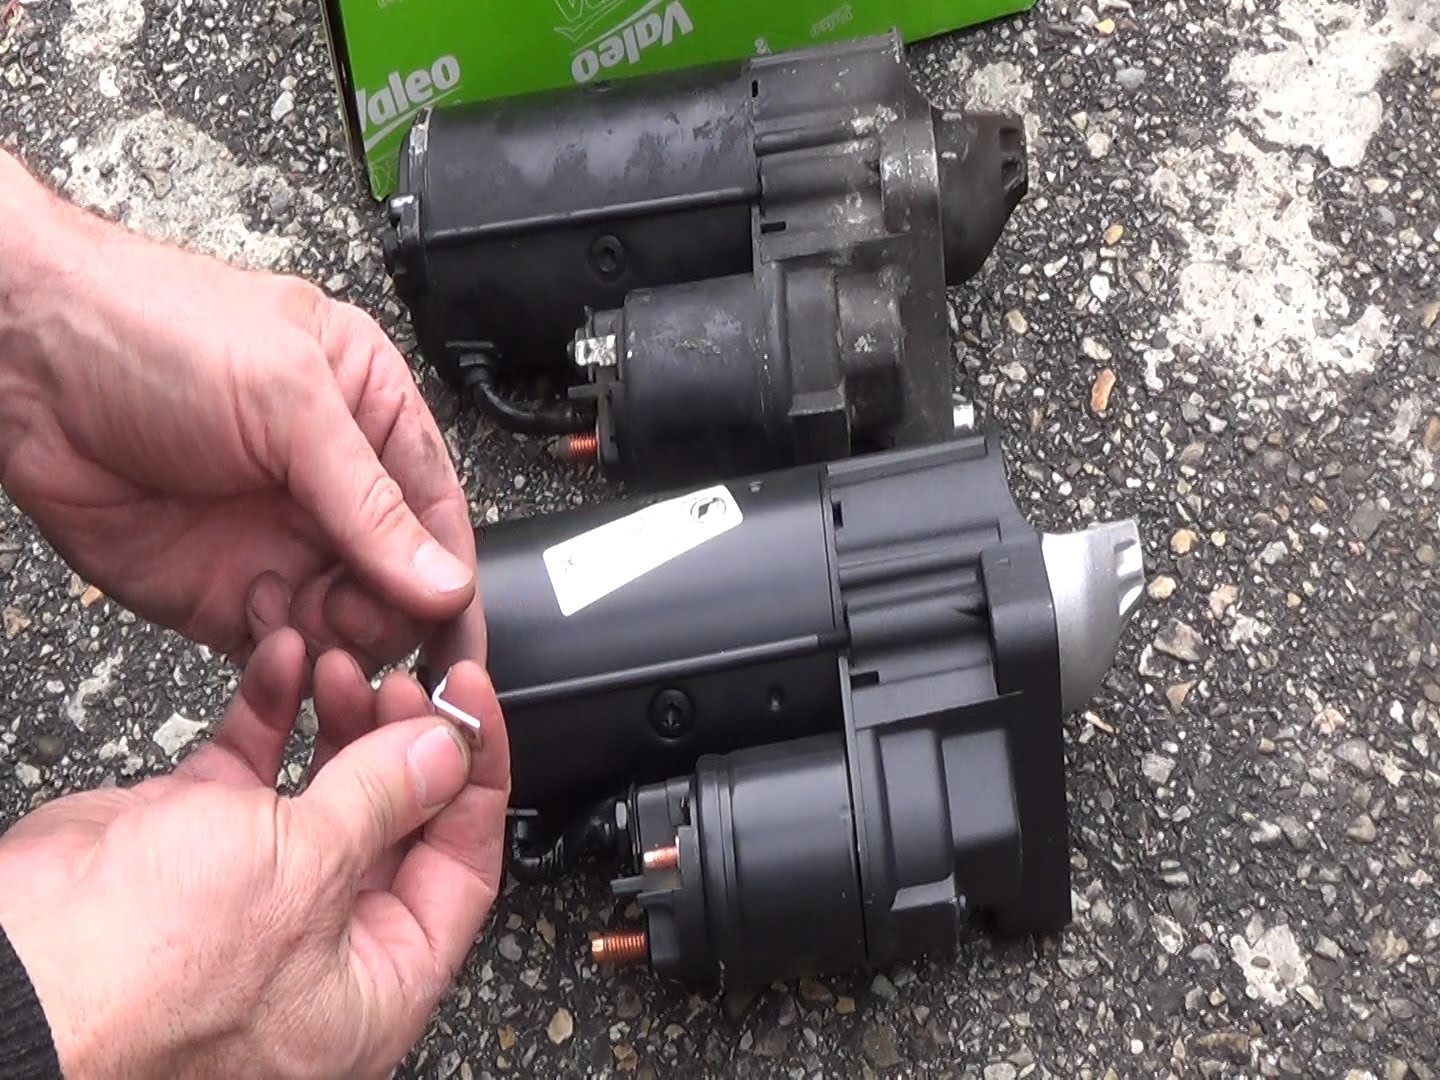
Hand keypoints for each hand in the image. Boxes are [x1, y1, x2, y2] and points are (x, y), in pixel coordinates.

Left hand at [0, 152, 482, 671]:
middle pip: (402, 580)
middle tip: (358, 613)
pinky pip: (282, 647)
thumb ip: (369, 499)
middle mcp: (331, 487)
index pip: (436, 512)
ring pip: (349, 622)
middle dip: (394, 610)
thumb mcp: (287, 401)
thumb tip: (442, 579)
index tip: (461, 632)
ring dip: (342, 638)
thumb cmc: (152, 332)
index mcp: (369, 417)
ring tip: (310, 621)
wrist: (19, 357)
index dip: (452, 575)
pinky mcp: (223, 592)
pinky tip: (266, 626)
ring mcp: (279, 542)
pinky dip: (286, 656)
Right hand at [0, 629, 509, 1078]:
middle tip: (401, 677)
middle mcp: (324, 945)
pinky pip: (253, 770)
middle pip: (399, 822)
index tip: (474, 703)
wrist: (11, 974)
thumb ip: (386, 799)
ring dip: (341, 717)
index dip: (476, 778)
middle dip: (403, 739)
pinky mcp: (195, 848)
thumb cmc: (146, 974)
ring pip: (327, 788)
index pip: (462, 868)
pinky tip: (286, 656)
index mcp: (376, 984)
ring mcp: (257, 895)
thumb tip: (448, 751)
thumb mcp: (303, 872)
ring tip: (342, 660)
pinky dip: (272, 712)